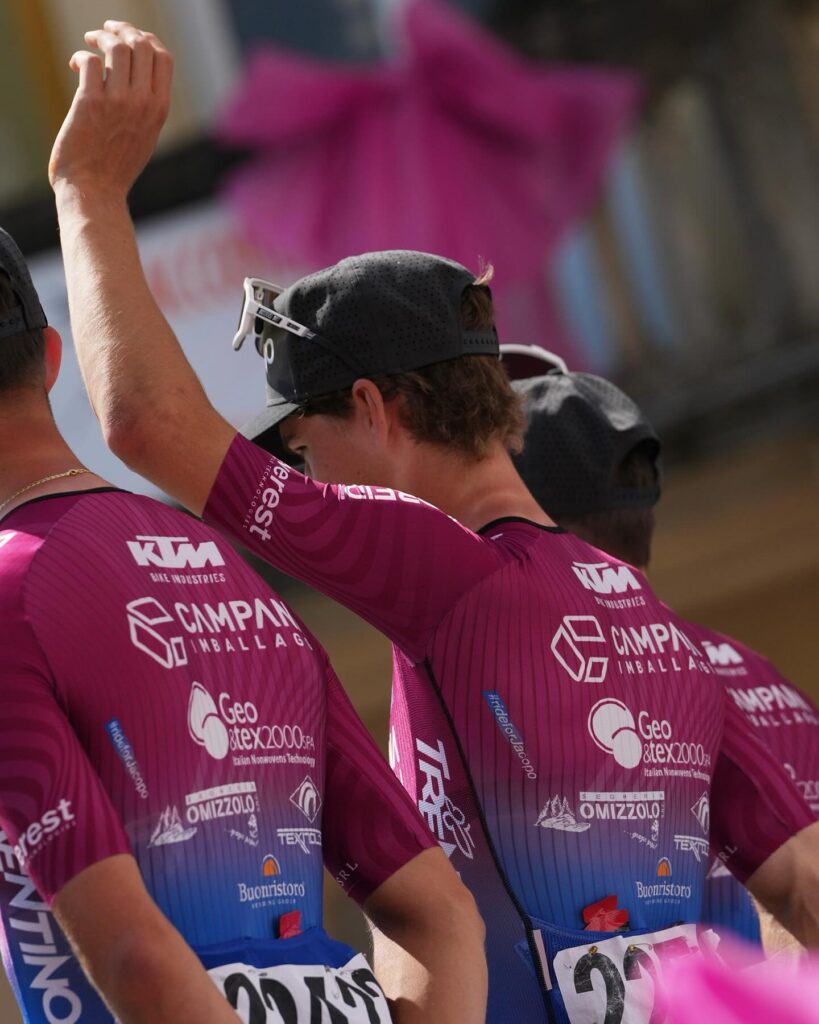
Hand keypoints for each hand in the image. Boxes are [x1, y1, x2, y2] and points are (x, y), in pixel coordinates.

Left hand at [49, 21, 172, 196]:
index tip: (131, 36)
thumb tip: (137, 78)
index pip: (163, 58)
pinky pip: (90, 62)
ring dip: (101, 37)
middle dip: (123, 29)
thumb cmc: (116, 169)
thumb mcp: (145, 138)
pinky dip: (82, 56)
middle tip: (107, 31)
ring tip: (91, 41)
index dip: (147, 39)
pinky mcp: (90, 103)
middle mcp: (142, 103)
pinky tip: (76, 66)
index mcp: (159, 110)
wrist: (96, 192)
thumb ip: (146, 108)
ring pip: (117, 47)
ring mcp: (118, 103)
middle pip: (141, 45)